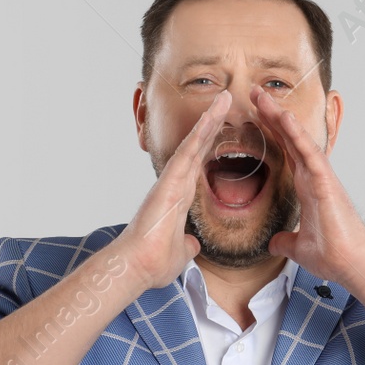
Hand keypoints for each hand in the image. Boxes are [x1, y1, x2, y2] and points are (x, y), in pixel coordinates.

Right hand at [112, 89, 231, 289]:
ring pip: (195, 142)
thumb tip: (191, 244)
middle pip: (199, 147)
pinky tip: (214, 113)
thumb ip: (187, 244)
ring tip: (226, 97)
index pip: (200, 165)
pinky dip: (202, 131)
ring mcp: (172, 179)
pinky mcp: (170, 180)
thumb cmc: (153, 262)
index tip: (224, 129)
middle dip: (213, 124)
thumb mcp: (180, 252)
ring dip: (210, 119)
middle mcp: (176, 183)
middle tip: (227, 101)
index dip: (212, 145)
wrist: (137, 267)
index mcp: (180, 197)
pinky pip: (189, 150)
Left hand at [251, 85, 364, 288]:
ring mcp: (321, 177)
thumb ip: (286, 240)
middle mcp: (314, 177)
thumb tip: (274, 243)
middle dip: (272, 116)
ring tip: (261, 96)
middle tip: (254, 93)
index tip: (255, 114)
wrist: (351, 265)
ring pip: (298, 139)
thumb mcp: (299, 248)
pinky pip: (309, 153)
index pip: (287, 152)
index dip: (271, 133)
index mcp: (307, 188)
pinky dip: (296, 134)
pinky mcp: (326, 182)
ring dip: (280, 117)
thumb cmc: (333, 255)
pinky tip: (283, 117)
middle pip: (290, 139)